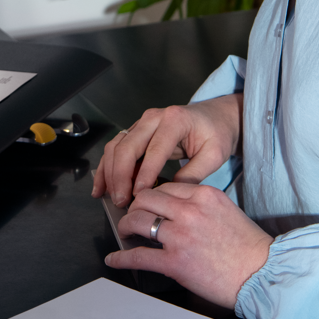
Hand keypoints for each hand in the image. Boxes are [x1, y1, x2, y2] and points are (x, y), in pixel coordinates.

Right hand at [91, 94, 242, 207]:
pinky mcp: (136, 131)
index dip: (144, 174)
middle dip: (121, 176)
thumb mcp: (214, 155)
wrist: (216, 117)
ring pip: (116, 146)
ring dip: (110, 173)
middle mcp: (154, 118)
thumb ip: (193, 174)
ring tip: (111, 198)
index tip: (139, 196)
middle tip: (122, 202)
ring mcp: (142, 123)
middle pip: (127, 146)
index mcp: (174, 120)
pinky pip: (116, 148)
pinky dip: (107, 167)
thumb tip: (169, 196)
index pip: (154, 149)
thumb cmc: (216, 134)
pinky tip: (102, 187)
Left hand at [105, 182, 272, 307]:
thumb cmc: (249, 247)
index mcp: (204, 195)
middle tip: (132, 216)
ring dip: (126, 226)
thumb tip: (178, 210)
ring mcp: (180, 236)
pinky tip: (114, 259)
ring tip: (125, 233)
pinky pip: (138, 255)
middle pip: (146, 198)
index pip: (166, 186)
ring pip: (138, 221)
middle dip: (134, 206)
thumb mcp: (226, 211)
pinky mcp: (175, 262)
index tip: (147, 203)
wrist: (261, 273)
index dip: (152, 195)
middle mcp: (189, 211)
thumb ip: (201, 205)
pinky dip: (121, 257)